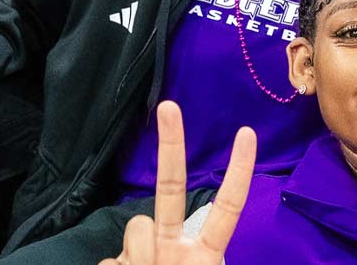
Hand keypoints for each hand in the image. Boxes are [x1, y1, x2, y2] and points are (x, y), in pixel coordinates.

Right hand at [103, 101, 255, 264]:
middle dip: (170, 145)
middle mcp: (173, 244)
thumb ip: (185, 261)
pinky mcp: (114, 263)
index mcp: (203, 253)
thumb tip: (141, 251)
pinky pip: (110, 260)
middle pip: (172, 186)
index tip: (247, 133)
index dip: (238, 172)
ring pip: (137, 224)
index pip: (228, 207)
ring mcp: (143, 251)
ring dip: (138, 254)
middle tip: (169, 106)